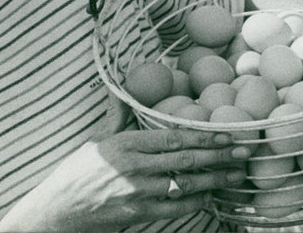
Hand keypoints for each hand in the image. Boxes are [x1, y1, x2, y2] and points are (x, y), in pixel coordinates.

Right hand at [0, 128, 249, 231]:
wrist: (58, 210)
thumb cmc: (77, 172)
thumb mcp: (97, 139)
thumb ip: (118, 116)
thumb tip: (123, 87)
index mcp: (124, 144)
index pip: (172, 138)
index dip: (202, 137)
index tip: (225, 133)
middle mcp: (133, 168)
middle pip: (185, 161)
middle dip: (218, 156)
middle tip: (244, 151)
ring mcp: (137, 193)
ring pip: (186, 185)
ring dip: (216, 180)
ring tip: (238, 174)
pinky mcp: (139, 214)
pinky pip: (176, 207)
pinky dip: (198, 201)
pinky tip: (213, 195)